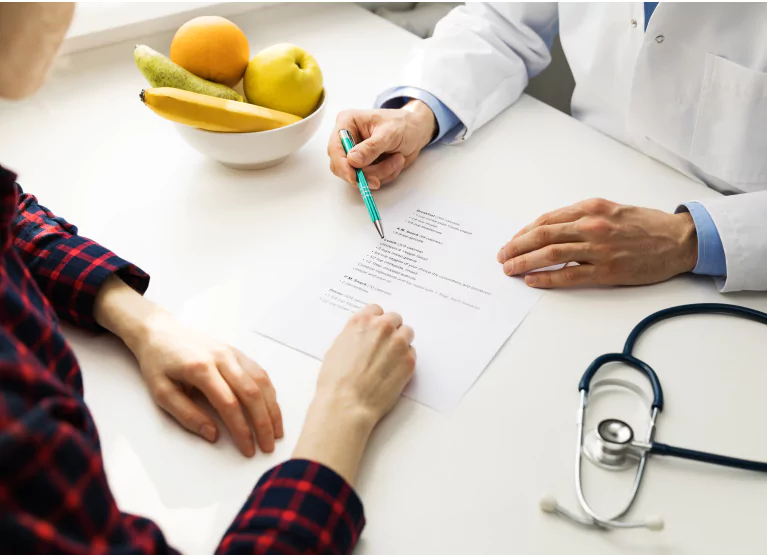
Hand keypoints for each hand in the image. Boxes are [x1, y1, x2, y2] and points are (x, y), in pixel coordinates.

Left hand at [131, 312, 283, 456]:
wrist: (160, 332)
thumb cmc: (158, 364)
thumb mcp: (161, 392)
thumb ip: (187, 415)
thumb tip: (213, 435)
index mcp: (200, 369)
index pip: (229, 404)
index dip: (241, 429)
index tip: (248, 449)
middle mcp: (222, 358)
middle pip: (252, 393)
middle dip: (263, 423)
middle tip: (268, 446)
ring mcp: (232, 353)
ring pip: (261, 381)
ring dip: (272, 408)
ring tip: (277, 431)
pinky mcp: (237, 352)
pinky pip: (259, 372)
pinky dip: (269, 392)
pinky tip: (271, 408)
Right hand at [316, 303, 415, 422]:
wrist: (346, 403)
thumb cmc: (336, 380)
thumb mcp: (337, 348)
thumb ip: (354, 335)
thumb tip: (363, 337)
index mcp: (361, 321)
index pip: (376, 310)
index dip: (376, 321)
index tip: (376, 330)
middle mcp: (381, 327)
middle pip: (395, 319)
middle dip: (391, 330)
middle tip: (385, 346)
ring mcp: (398, 343)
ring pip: (407, 333)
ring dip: (401, 342)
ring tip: (390, 358)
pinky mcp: (409, 360)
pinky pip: (412, 352)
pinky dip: (405, 359)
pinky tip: (393, 371)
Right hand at [328, 99, 436, 188]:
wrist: (416, 132)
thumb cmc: (403, 125)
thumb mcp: (390, 133)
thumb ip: (371, 147)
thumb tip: (352, 160)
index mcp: (347, 123)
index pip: (335, 148)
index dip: (342, 165)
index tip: (354, 177)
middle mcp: (347, 139)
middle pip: (341, 167)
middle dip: (365, 173)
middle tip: (382, 174)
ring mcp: (355, 154)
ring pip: (358, 176)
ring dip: (381, 173)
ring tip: (398, 158)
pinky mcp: (365, 166)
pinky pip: (370, 180)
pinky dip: (385, 175)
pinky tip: (395, 162)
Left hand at [496, 198, 697, 287]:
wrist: (679, 240)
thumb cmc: (645, 225)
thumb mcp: (611, 209)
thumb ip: (582, 216)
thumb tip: (552, 229)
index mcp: (591, 208)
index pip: (546, 220)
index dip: (523, 232)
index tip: (511, 241)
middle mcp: (592, 225)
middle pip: (542, 236)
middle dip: (516, 247)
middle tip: (501, 257)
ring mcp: (599, 249)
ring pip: (550, 255)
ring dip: (524, 262)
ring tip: (509, 269)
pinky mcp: (607, 271)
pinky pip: (568, 276)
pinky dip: (547, 278)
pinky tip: (532, 280)